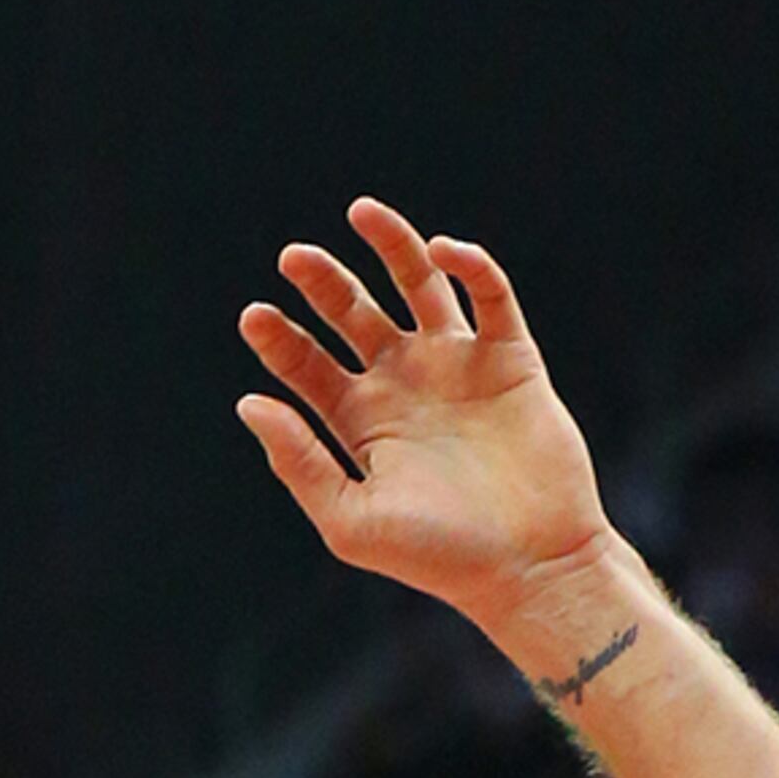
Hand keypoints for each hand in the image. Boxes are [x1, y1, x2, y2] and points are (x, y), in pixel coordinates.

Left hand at [237, 207, 629, 668]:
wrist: (528, 564)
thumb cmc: (437, 556)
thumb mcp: (350, 518)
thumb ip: (299, 462)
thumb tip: (250, 403)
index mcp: (360, 425)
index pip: (308, 367)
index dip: (279, 340)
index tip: (252, 316)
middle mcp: (404, 386)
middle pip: (354, 315)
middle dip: (322, 283)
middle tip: (291, 258)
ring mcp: (457, 367)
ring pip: (419, 286)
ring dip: (392, 246)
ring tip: (359, 213)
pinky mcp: (511, 357)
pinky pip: (489, 294)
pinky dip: (469, 265)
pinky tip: (441, 252)